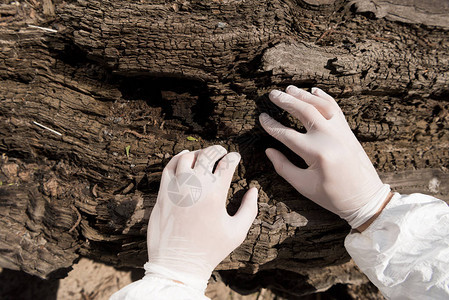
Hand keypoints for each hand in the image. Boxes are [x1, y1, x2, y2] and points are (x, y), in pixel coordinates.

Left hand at [146, 145, 257, 290]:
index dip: (234, 157)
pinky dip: (177, 159)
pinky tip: (184, 159)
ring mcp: (176, 188)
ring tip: (204, 157)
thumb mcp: (237, 232)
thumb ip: (249, 209)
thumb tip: (253, 190)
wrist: (178, 264)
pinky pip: (169, 167)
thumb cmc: (210, 250)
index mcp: (215, 194)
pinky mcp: (163, 193)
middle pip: (207, 154)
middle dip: (218, 149)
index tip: (236, 157)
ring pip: (187, 157)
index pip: (227, 163)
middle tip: (222, 152)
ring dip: (198, 153)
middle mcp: (195, 186)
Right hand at [259, 86, 389, 228]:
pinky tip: (314, 91)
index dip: (272, 126)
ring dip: (303, 95)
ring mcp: (341, 132)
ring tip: (289, 89)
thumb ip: (283, 167)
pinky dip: (324, 97)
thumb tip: (269, 150)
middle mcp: (329, 137)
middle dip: (286, 101)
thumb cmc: (332, 195)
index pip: (286, 134)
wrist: (365, 197)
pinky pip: (335, 108)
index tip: (261, 117)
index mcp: (316, 153)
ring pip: (320, 105)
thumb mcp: (304, 185)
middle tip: (272, 94)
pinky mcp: (348, 131)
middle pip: (304, 111)